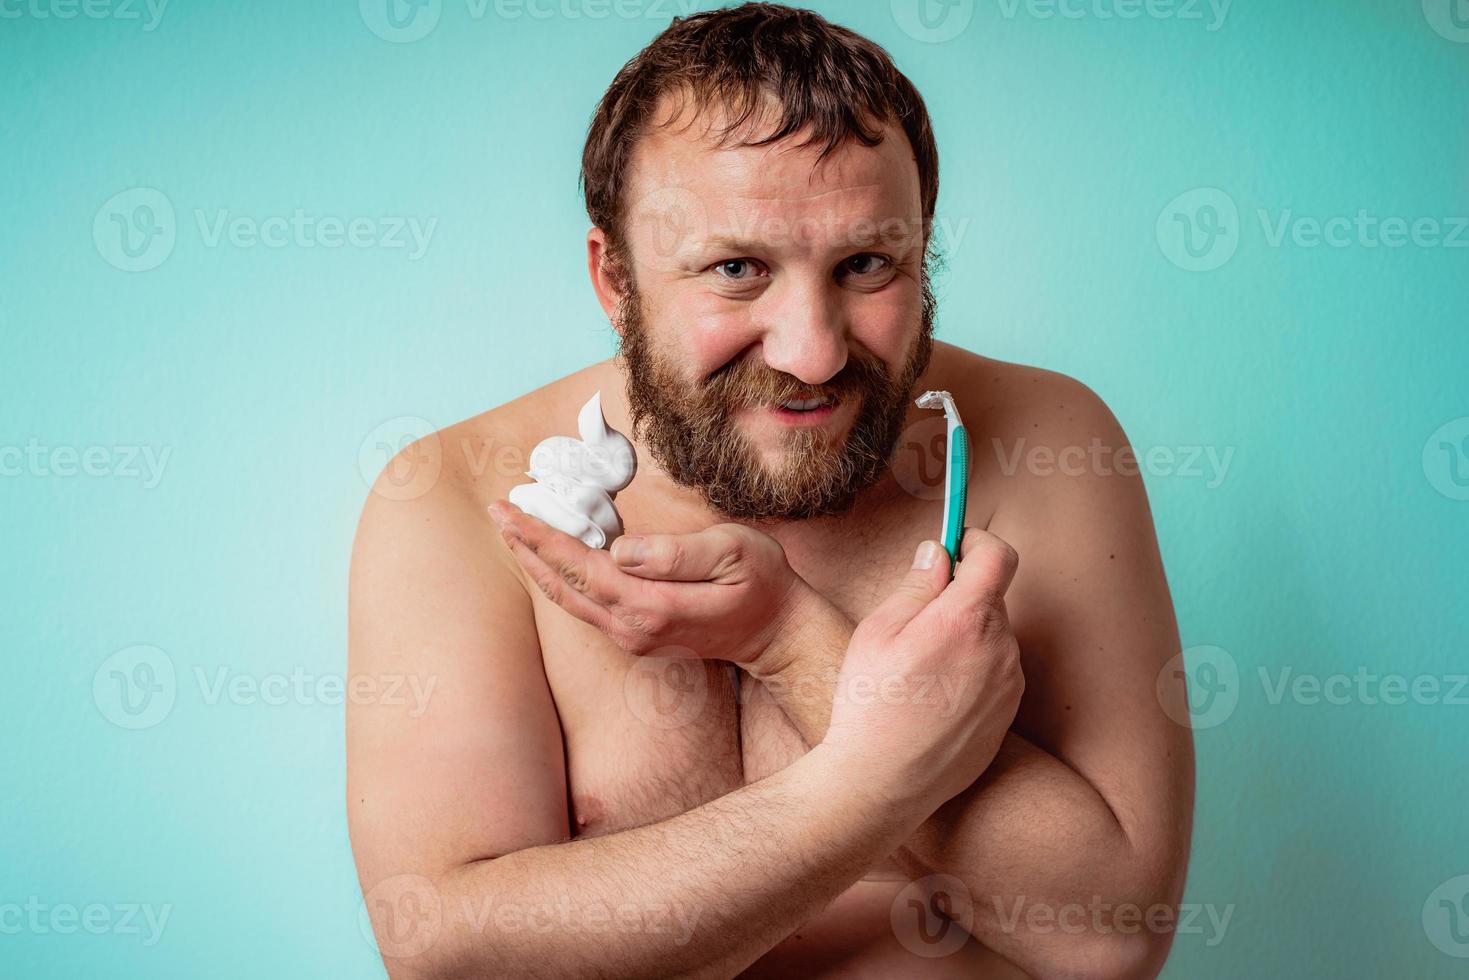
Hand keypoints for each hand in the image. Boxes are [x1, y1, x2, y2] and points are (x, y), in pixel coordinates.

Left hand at [488, 500, 807, 667]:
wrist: (776, 631)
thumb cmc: (761, 582)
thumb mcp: (734, 552)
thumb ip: (678, 553)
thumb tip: (621, 550)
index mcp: (652, 606)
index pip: (582, 569)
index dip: (543, 539)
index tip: (511, 511)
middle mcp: (633, 629)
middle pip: (563, 587)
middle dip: (527, 548)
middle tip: (496, 512)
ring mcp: (632, 638)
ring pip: (569, 600)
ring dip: (538, 564)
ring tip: (513, 529)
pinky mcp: (635, 636)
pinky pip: (585, 605)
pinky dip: (560, 578)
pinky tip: (550, 555)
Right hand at [822, 528, 1024, 810]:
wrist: (882, 783)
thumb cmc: (871, 704)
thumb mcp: (878, 632)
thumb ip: (917, 585)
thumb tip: (938, 553)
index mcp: (966, 620)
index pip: (999, 555)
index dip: (977, 543)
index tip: (955, 548)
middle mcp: (1000, 649)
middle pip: (993, 598)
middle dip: (961, 597)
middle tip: (917, 620)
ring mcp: (1009, 685)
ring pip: (994, 638)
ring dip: (967, 637)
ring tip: (921, 670)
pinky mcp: (1007, 716)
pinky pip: (996, 674)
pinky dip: (973, 672)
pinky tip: (934, 697)